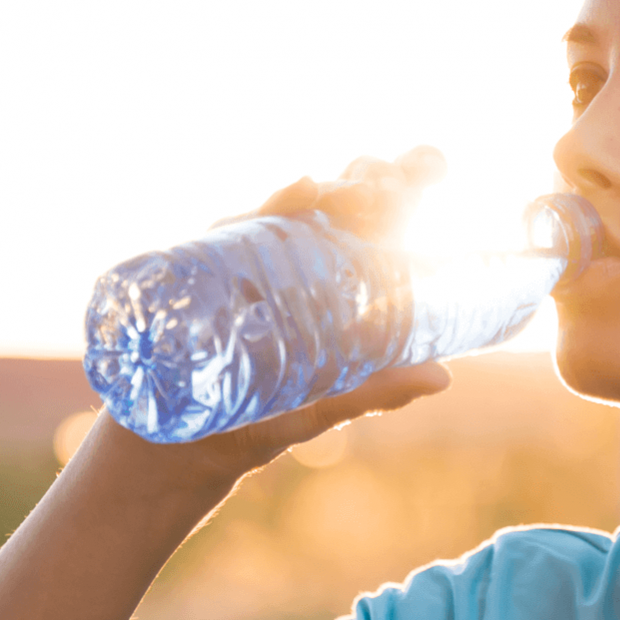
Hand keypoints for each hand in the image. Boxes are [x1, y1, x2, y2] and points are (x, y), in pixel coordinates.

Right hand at [156, 145, 453, 473]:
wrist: (176, 452)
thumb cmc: (254, 418)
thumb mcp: (320, 406)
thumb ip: (374, 392)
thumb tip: (442, 377)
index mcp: (320, 279)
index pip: (364, 219)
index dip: (399, 184)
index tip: (433, 167)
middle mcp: (284, 259)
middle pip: (331, 202)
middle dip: (369, 179)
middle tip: (400, 182)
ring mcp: (242, 260)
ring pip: (289, 207)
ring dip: (331, 188)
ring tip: (367, 188)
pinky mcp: (204, 270)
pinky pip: (234, 229)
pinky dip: (271, 206)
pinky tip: (301, 190)